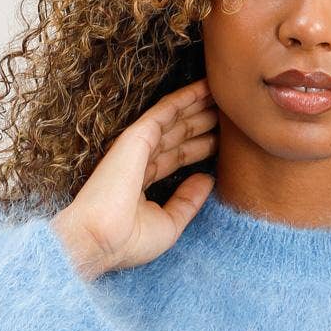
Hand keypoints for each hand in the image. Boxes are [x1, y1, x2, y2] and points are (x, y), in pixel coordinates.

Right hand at [49, 76, 218, 278]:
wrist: (101, 241)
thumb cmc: (128, 242)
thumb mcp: (169, 224)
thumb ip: (188, 202)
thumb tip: (207, 179)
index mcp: (141, 183)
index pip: (175, 157)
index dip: (199, 148)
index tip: (222, 141)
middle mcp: (138, 161)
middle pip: (177, 136)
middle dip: (201, 122)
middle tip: (228, 109)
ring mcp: (136, 148)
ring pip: (173, 120)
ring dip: (196, 104)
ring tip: (222, 91)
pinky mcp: (136, 137)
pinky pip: (165, 112)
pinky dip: (184, 98)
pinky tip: (203, 88)